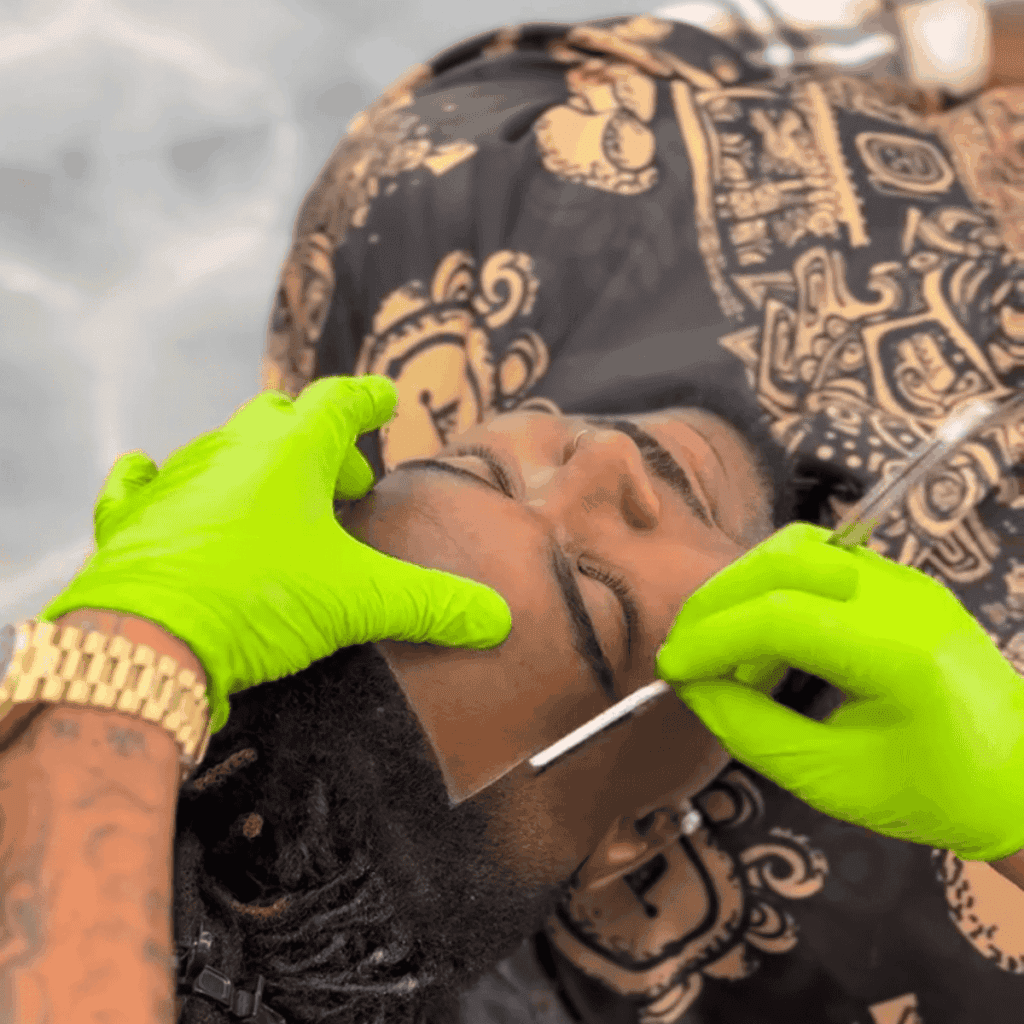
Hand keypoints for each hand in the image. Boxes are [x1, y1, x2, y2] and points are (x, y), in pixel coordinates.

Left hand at [41, 376, 511, 732]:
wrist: (148, 640)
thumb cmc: (259, 599)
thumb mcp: (360, 602)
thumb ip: (433, 605)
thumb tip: (500, 619)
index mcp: (292, 449)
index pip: (339, 402)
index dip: (367, 400)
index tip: (384, 400)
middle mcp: (232, 447)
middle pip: (281, 416)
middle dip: (319, 442)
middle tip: (345, 487)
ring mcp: (176, 478)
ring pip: (223, 446)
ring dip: (258, 464)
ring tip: (280, 504)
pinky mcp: (132, 517)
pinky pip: (145, 480)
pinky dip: (162, 478)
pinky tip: (156, 477)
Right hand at [656, 522, 1023, 861]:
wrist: (1019, 773)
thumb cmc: (934, 791)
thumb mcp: (832, 779)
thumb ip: (750, 729)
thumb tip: (690, 686)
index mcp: (898, 654)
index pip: (779, 616)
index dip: (711, 638)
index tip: (671, 673)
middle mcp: (902, 597)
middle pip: (783, 560)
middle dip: (715, 602)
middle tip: (683, 652)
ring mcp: (903, 578)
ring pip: (797, 545)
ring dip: (741, 586)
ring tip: (722, 647)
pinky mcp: (897, 578)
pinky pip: (817, 558)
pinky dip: (771, 586)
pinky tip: (761, 635)